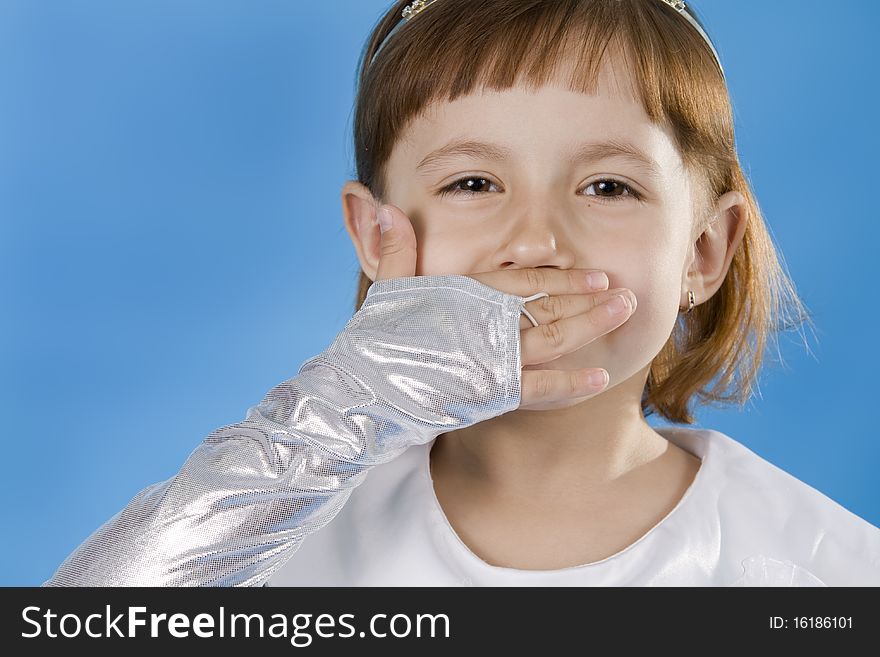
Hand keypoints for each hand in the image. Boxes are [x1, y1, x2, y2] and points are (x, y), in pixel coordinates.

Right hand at [373, 204, 636, 410]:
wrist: (360, 394)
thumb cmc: (372, 340)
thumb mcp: (383, 288)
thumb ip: (394, 249)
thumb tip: (385, 205)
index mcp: (463, 294)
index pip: (522, 280)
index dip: (561, 278)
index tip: (594, 275)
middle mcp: (483, 323)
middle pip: (547, 306)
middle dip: (590, 300)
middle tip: (627, 293)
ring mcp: (489, 359)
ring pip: (551, 339)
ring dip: (591, 326)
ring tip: (626, 313)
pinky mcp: (489, 394)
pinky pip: (539, 389)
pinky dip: (570, 384)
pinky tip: (600, 377)